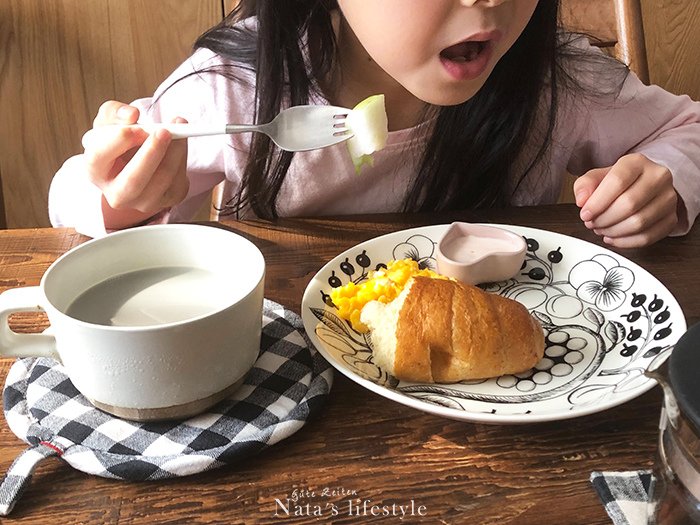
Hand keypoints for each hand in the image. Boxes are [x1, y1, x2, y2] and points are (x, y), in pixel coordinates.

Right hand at [82, 101, 188, 227]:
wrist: (137, 162)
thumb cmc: (118, 143)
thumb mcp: (109, 122)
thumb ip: (115, 112)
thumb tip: (131, 114)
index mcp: (95, 171)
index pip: (98, 159)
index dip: (117, 142)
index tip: (135, 128)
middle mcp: (117, 193)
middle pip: (134, 180)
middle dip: (151, 153)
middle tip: (164, 131)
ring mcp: (143, 202)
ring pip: (163, 178)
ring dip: (175, 150)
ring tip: (178, 129)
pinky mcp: (168, 200)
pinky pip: (179, 180)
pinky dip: (182, 157)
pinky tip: (179, 143)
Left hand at [573, 153, 678, 247]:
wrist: (643, 186)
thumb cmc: (619, 183)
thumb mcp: (597, 177)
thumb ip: (585, 185)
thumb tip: (582, 200)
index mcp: (637, 162)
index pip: (617, 181)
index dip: (597, 202)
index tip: (585, 213)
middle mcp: (658, 177)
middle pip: (629, 204)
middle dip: (604, 219)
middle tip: (591, 223)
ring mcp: (668, 199)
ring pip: (639, 222)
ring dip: (613, 231)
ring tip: (601, 229)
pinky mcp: (671, 219)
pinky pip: (647, 237)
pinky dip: (625, 242)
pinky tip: (613, 237)